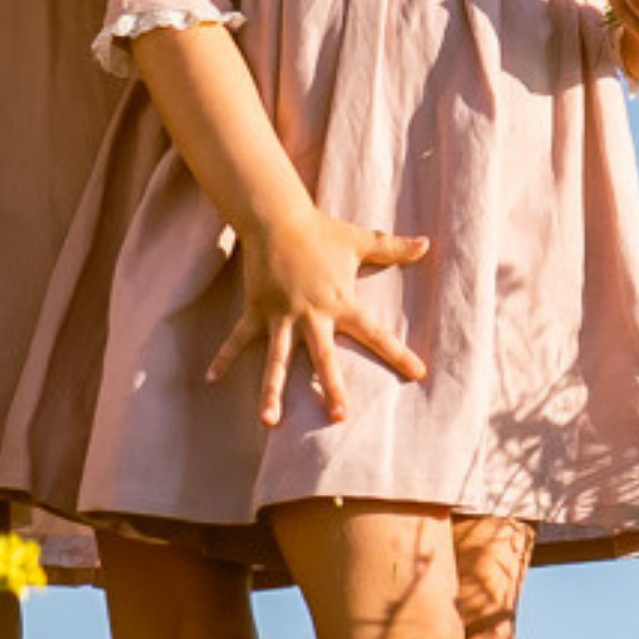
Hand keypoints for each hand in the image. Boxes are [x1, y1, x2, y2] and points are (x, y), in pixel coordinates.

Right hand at [211, 205, 429, 426]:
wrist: (276, 216)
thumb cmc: (320, 230)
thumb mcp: (360, 240)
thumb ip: (393, 247)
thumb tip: (427, 245)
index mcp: (339, 301)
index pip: (375, 333)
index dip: (398, 352)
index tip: (418, 373)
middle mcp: (311, 314)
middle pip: (323, 357)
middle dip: (331, 388)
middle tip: (339, 417)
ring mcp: (280, 315)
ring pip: (277, 360)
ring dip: (271, 390)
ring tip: (269, 422)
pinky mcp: (256, 309)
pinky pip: (238, 338)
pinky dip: (224, 357)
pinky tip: (211, 378)